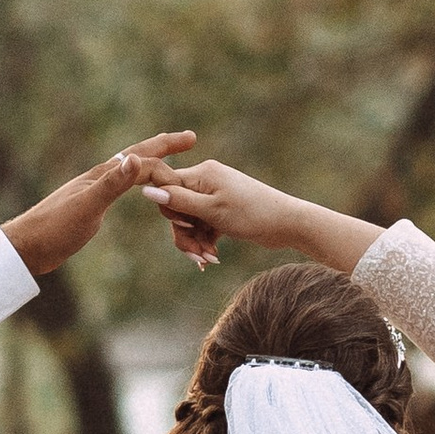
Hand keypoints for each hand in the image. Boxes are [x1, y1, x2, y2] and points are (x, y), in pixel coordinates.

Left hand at [1, 132, 196, 280]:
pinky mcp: (89, 207)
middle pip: (136, 157)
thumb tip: (135, 158)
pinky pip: (121, 188)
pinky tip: (137, 189)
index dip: (169, 161)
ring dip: (152, 163)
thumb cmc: (53, 229)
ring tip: (168, 160)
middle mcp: (99, 179)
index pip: (143, 161)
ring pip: (130, 171)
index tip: (194, 162)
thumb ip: (112, 184)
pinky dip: (136, 183)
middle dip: (163, 147)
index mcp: (101, 176)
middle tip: (189, 138)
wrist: (25, 248)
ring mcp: (94, 192)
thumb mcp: (87, 208)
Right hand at [143, 160, 385, 278]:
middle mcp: (205, 180)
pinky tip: (213, 258)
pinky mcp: (221, 211)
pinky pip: (202, 227)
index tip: (183, 225)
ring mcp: (214, 196)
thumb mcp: (211, 210)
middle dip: (184, 234)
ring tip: (207, 260)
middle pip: (176, 208)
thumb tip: (147, 190)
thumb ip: (179, 200)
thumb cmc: (251, 213)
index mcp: (202, 173)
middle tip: (195, 255)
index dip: (168, 208)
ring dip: (195, 242)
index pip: (165, 186)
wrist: (287, 224)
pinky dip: (205, 242)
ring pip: (189, 221)